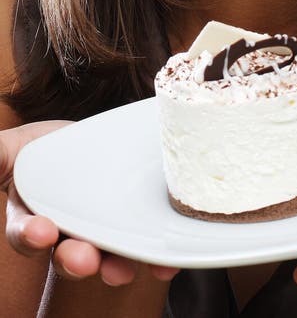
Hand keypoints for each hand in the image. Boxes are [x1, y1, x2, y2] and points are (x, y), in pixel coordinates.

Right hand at [1, 121, 179, 285]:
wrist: (86, 142)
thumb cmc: (44, 149)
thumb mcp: (13, 149)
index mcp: (33, 216)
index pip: (27, 233)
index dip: (31, 236)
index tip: (41, 232)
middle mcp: (67, 232)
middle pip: (68, 254)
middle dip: (76, 260)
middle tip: (86, 261)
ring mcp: (102, 232)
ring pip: (107, 256)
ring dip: (115, 267)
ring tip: (123, 271)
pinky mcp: (133, 226)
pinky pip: (144, 247)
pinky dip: (156, 260)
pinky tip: (166, 265)